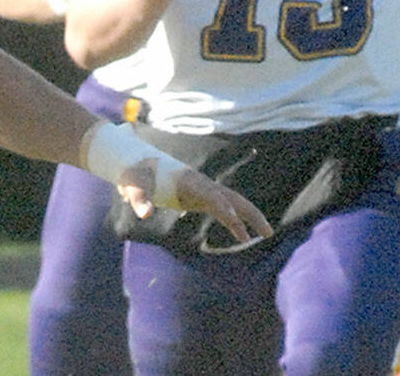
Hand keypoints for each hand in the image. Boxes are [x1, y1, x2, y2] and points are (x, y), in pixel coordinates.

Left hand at [115, 163, 272, 244]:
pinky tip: (243, 236)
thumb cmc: (134, 174)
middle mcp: (200, 183)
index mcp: (187, 179)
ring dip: (250, 216)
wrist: (135, 163)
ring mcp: (202, 189)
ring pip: (233, 201)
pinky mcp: (200, 197)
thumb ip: (138, 198)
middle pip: (231, 196)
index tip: (231, 217)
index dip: (221, 204)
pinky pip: (223, 209)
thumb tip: (143, 214)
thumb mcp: (132, 185)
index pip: (210, 192)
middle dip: (250, 213)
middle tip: (267, 231)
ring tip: (268, 234)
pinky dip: (235, 220)